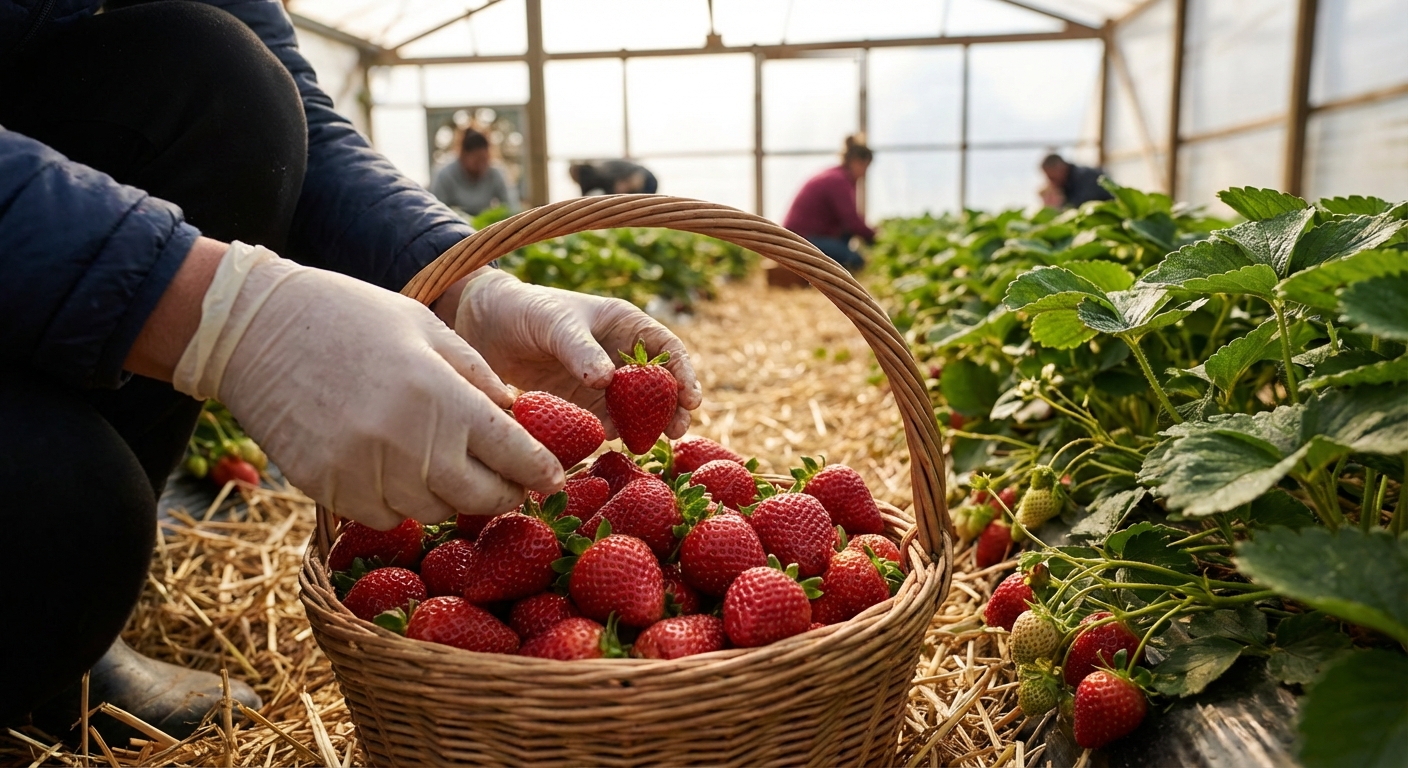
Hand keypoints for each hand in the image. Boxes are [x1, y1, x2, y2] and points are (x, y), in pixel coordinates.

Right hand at [172, 243, 562, 529]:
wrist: (255, 329)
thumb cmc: (350, 316)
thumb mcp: (426, 328)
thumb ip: (477, 376)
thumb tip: (516, 415)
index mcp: (442, 398)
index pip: (512, 454)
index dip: (539, 471)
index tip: (552, 477)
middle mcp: (408, 445)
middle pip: (479, 497)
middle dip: (503, 493)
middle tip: (511, 484)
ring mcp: (365, 474)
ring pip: (433, 511)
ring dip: (450, 497)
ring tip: (451, 471)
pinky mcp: (329, 490)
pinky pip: (385, 515)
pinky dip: (401, 502)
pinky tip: (398, 472)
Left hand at [448, 269, 700, 438]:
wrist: (482, 324)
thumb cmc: (524, 310)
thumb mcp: (554, 323)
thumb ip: (581, 350)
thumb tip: (608, 381)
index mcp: (624, 324)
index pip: (666, 349)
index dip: (683, 374)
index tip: (691, 400)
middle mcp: (618, 353)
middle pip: (657, 384)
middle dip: (670, 408)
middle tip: (674, 433)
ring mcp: (601, 381)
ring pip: (634, 407)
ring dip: (643, 425)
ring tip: (645, 444)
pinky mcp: (579, 402)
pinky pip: (604, 421)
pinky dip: (611, 433)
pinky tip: (612, 444)